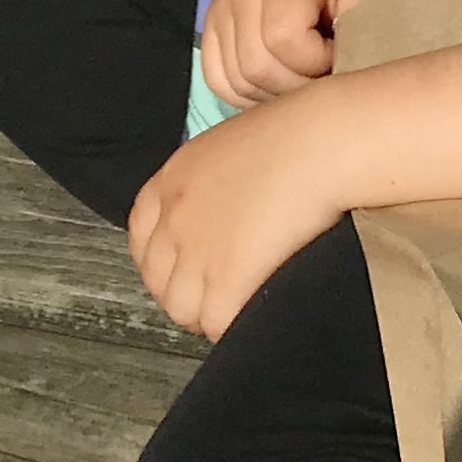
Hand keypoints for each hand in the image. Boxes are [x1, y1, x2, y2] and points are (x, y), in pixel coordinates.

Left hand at [128, 88, 352, 340]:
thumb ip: (214, 178)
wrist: (320, 144)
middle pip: (156, 278)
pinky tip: (255, 316)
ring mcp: (197, 250)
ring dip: (205, 315)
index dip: (159, 259)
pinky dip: (233, 327)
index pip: (140, 233)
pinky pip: (216, 324)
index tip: (180, 270)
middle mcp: (176, 216)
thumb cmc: (297, 135)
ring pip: (181, 308)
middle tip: (213, 297)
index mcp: (174, 178)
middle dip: (181, 293)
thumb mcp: (233, 144)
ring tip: (236, 309)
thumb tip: (225, 206)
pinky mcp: (227, 278)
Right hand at [200, 0, 389, 108]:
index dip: (316, 63)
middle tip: (322, 75)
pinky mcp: (210, 26)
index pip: (283, 41)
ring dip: (272, 94)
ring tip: (301, 78)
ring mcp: (219, 10)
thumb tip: (349, 77)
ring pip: (235, 80)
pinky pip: (216, 78)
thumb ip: (360, 29)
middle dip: (295, 87)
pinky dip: (245, 92)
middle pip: (255, 68)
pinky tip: (274, 83)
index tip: (337, 53)